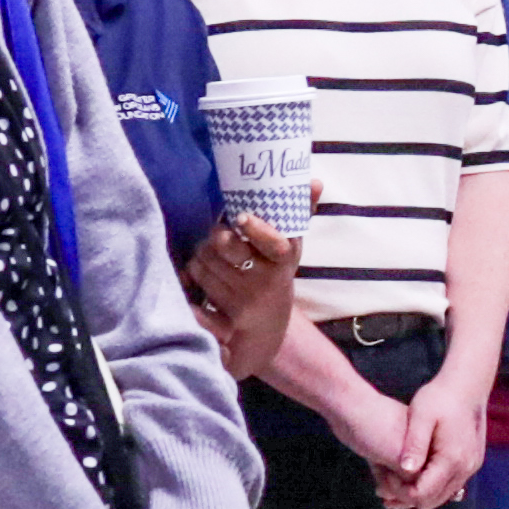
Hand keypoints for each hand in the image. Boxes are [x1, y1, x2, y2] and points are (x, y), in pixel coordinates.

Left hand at [184, 215, 305, 380]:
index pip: (277, 245)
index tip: (241, 218)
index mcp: (285, 261)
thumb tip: (315, 181)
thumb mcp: (290, 248)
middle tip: (218, 236)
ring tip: (211, 256)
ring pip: (205, 261)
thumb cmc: (275, 275)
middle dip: (214, 236)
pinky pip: (197, 281)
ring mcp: (246, 302)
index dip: (258, 230)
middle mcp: (268, 283)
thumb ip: (301, 213)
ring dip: (201, 254)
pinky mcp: (225, 318)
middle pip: (226, 246)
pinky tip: (200, 273)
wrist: (268, 327)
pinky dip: (193, 272)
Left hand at [376, 366, 490, 508]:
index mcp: (451, 459)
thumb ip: (414, 444)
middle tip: (385, 485)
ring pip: (442, 496)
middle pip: (433, 501)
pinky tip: (413, 473)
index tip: (384, 481)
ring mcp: (471, 467)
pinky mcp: (471, 463)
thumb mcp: (421, 416)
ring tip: (394, 481)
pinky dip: (431, 484)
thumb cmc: (440, 397)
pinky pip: (449, 485)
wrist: (467, 386)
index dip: (401, 493)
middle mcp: (465, 468)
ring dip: (420, 493)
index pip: (423, 494)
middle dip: (408, 497)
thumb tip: (406, 469)